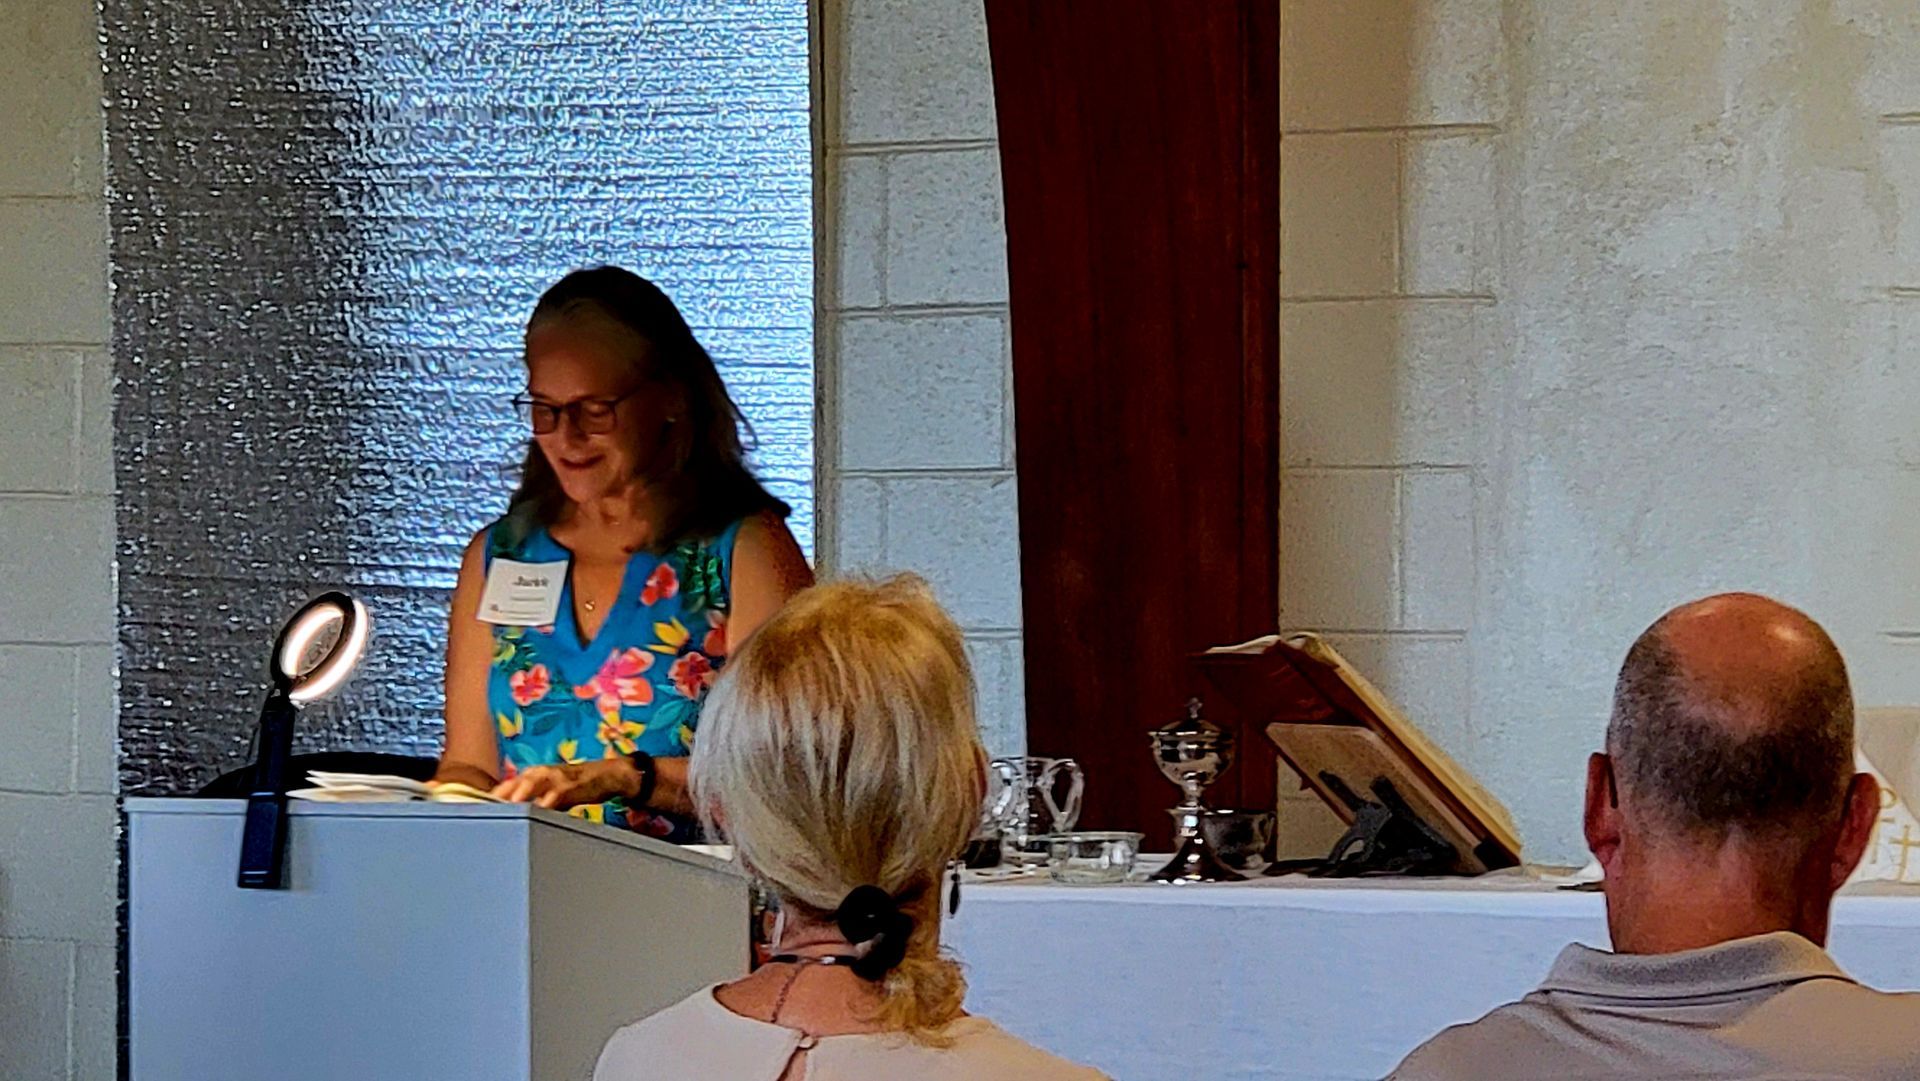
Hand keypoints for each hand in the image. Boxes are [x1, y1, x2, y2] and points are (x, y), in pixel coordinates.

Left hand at [492, 758, 639, 809]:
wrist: (608, 774)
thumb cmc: (576, 786)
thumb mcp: (550, 795)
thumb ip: (532, 804)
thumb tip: (511, 820)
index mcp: (532, 776)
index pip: (505, 787)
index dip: (489, 798)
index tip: (472, 810)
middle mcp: (540, 773)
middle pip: (514, 783)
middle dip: (499, 796)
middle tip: (483, 809)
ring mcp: (556, 777)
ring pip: (532, 782)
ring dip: (519, 793)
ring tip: (507, 805)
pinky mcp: (572, 784)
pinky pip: (557, 793)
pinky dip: (547, 800)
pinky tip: (540, 809)